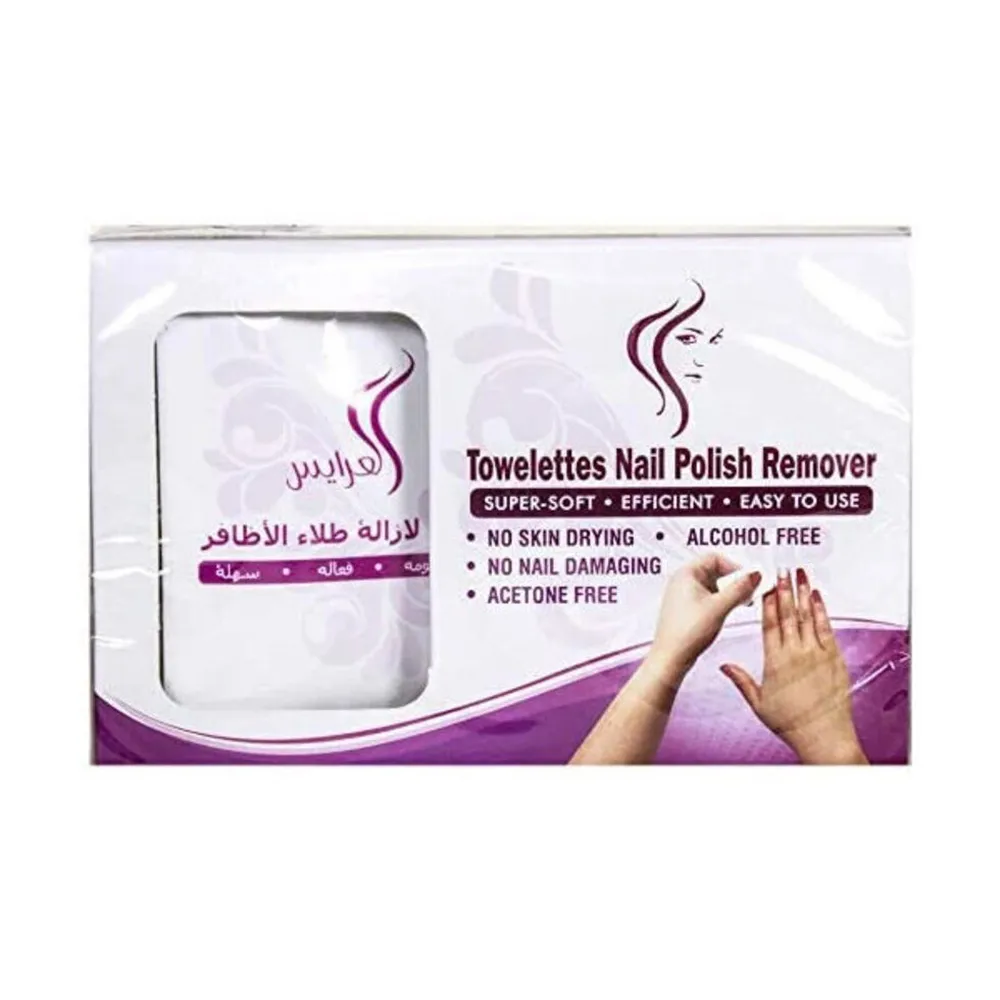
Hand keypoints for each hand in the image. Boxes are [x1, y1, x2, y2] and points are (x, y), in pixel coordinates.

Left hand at [639, 553, 760, 702]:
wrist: (671, 657)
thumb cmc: (686, 633)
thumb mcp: (720, 607)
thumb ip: (740, 588)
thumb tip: (754, 575)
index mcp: (686, 574)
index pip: (715, 558)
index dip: (736, 566)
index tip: (750, 578)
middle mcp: (682, 581)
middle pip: (715, 570)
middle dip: (734, 580)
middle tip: (748, 591)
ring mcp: (683, 595)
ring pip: (713, 585)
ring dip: (729, 591)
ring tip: (741, 602)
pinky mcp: (687, 608)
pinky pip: (708, 597)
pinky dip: (721, 601)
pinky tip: (729, 610)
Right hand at [720, 569, 867, 764]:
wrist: (823, 736)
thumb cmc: (791, 722)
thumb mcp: (758, 703)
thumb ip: (741, 680)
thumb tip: (724, 666)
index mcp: (775, 661)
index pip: (770, 623)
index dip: (768, 601)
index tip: (766, 584)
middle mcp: (796, 653)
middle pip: (789, 613)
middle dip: (785, 589)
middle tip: (782, 568)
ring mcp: (817, 653)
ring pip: (808, 616)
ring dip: (803, 592)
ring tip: (800, 573)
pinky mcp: (834, 658)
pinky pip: (826, 628)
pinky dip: (821, 610)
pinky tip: (817, 596)